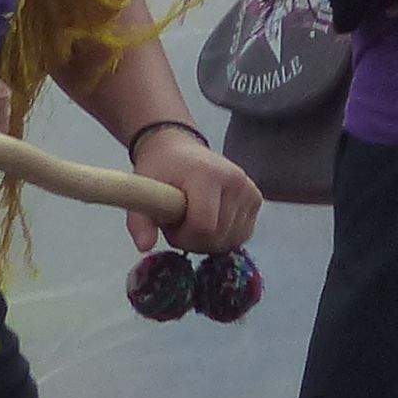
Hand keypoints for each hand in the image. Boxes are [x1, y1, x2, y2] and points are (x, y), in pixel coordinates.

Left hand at [122, 121, 261, 258]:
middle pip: (218, 237)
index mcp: (208, 176)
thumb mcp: (143, 192)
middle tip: (179, 224)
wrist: (179, 149)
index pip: (203, 226)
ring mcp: (250, 190)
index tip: (170, 226)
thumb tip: (144, 247)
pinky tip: (212, 223)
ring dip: (209, 241)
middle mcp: (236, 181)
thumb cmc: (161, 170)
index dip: (183, 236)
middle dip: (194, 240)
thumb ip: (140, 221)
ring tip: (194, 220)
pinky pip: (243, 234)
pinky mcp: (256, 198)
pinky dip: (226, 237)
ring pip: (233, 240)